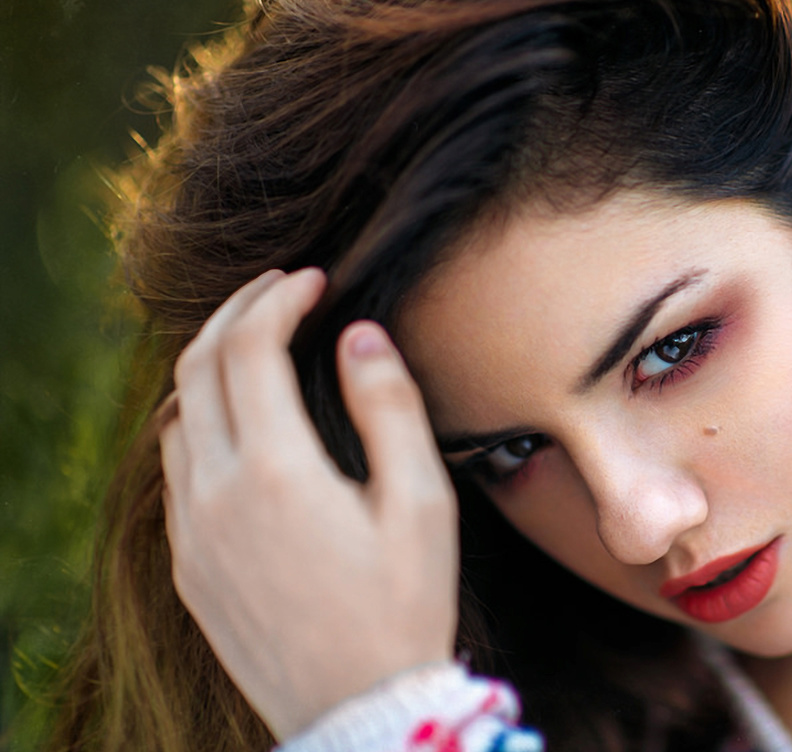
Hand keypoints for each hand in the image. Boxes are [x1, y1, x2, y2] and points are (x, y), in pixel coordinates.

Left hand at [160, 268, 457, 739]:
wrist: (359, 707)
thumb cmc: (404, 606)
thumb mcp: (421, 504)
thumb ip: (389, 408)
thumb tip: (360, 335)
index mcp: (275, 471)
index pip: (250, 347)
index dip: (280, 299)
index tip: (315, 280)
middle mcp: (215, 493)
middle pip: (197, 367)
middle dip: (235, 313)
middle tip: (279, 289)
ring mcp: (193, 531)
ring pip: (174, 417)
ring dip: (209, 365)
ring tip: (256, 344)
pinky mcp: (189, 564)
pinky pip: (174, 470)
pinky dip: (197, 421)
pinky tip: (236, 423)